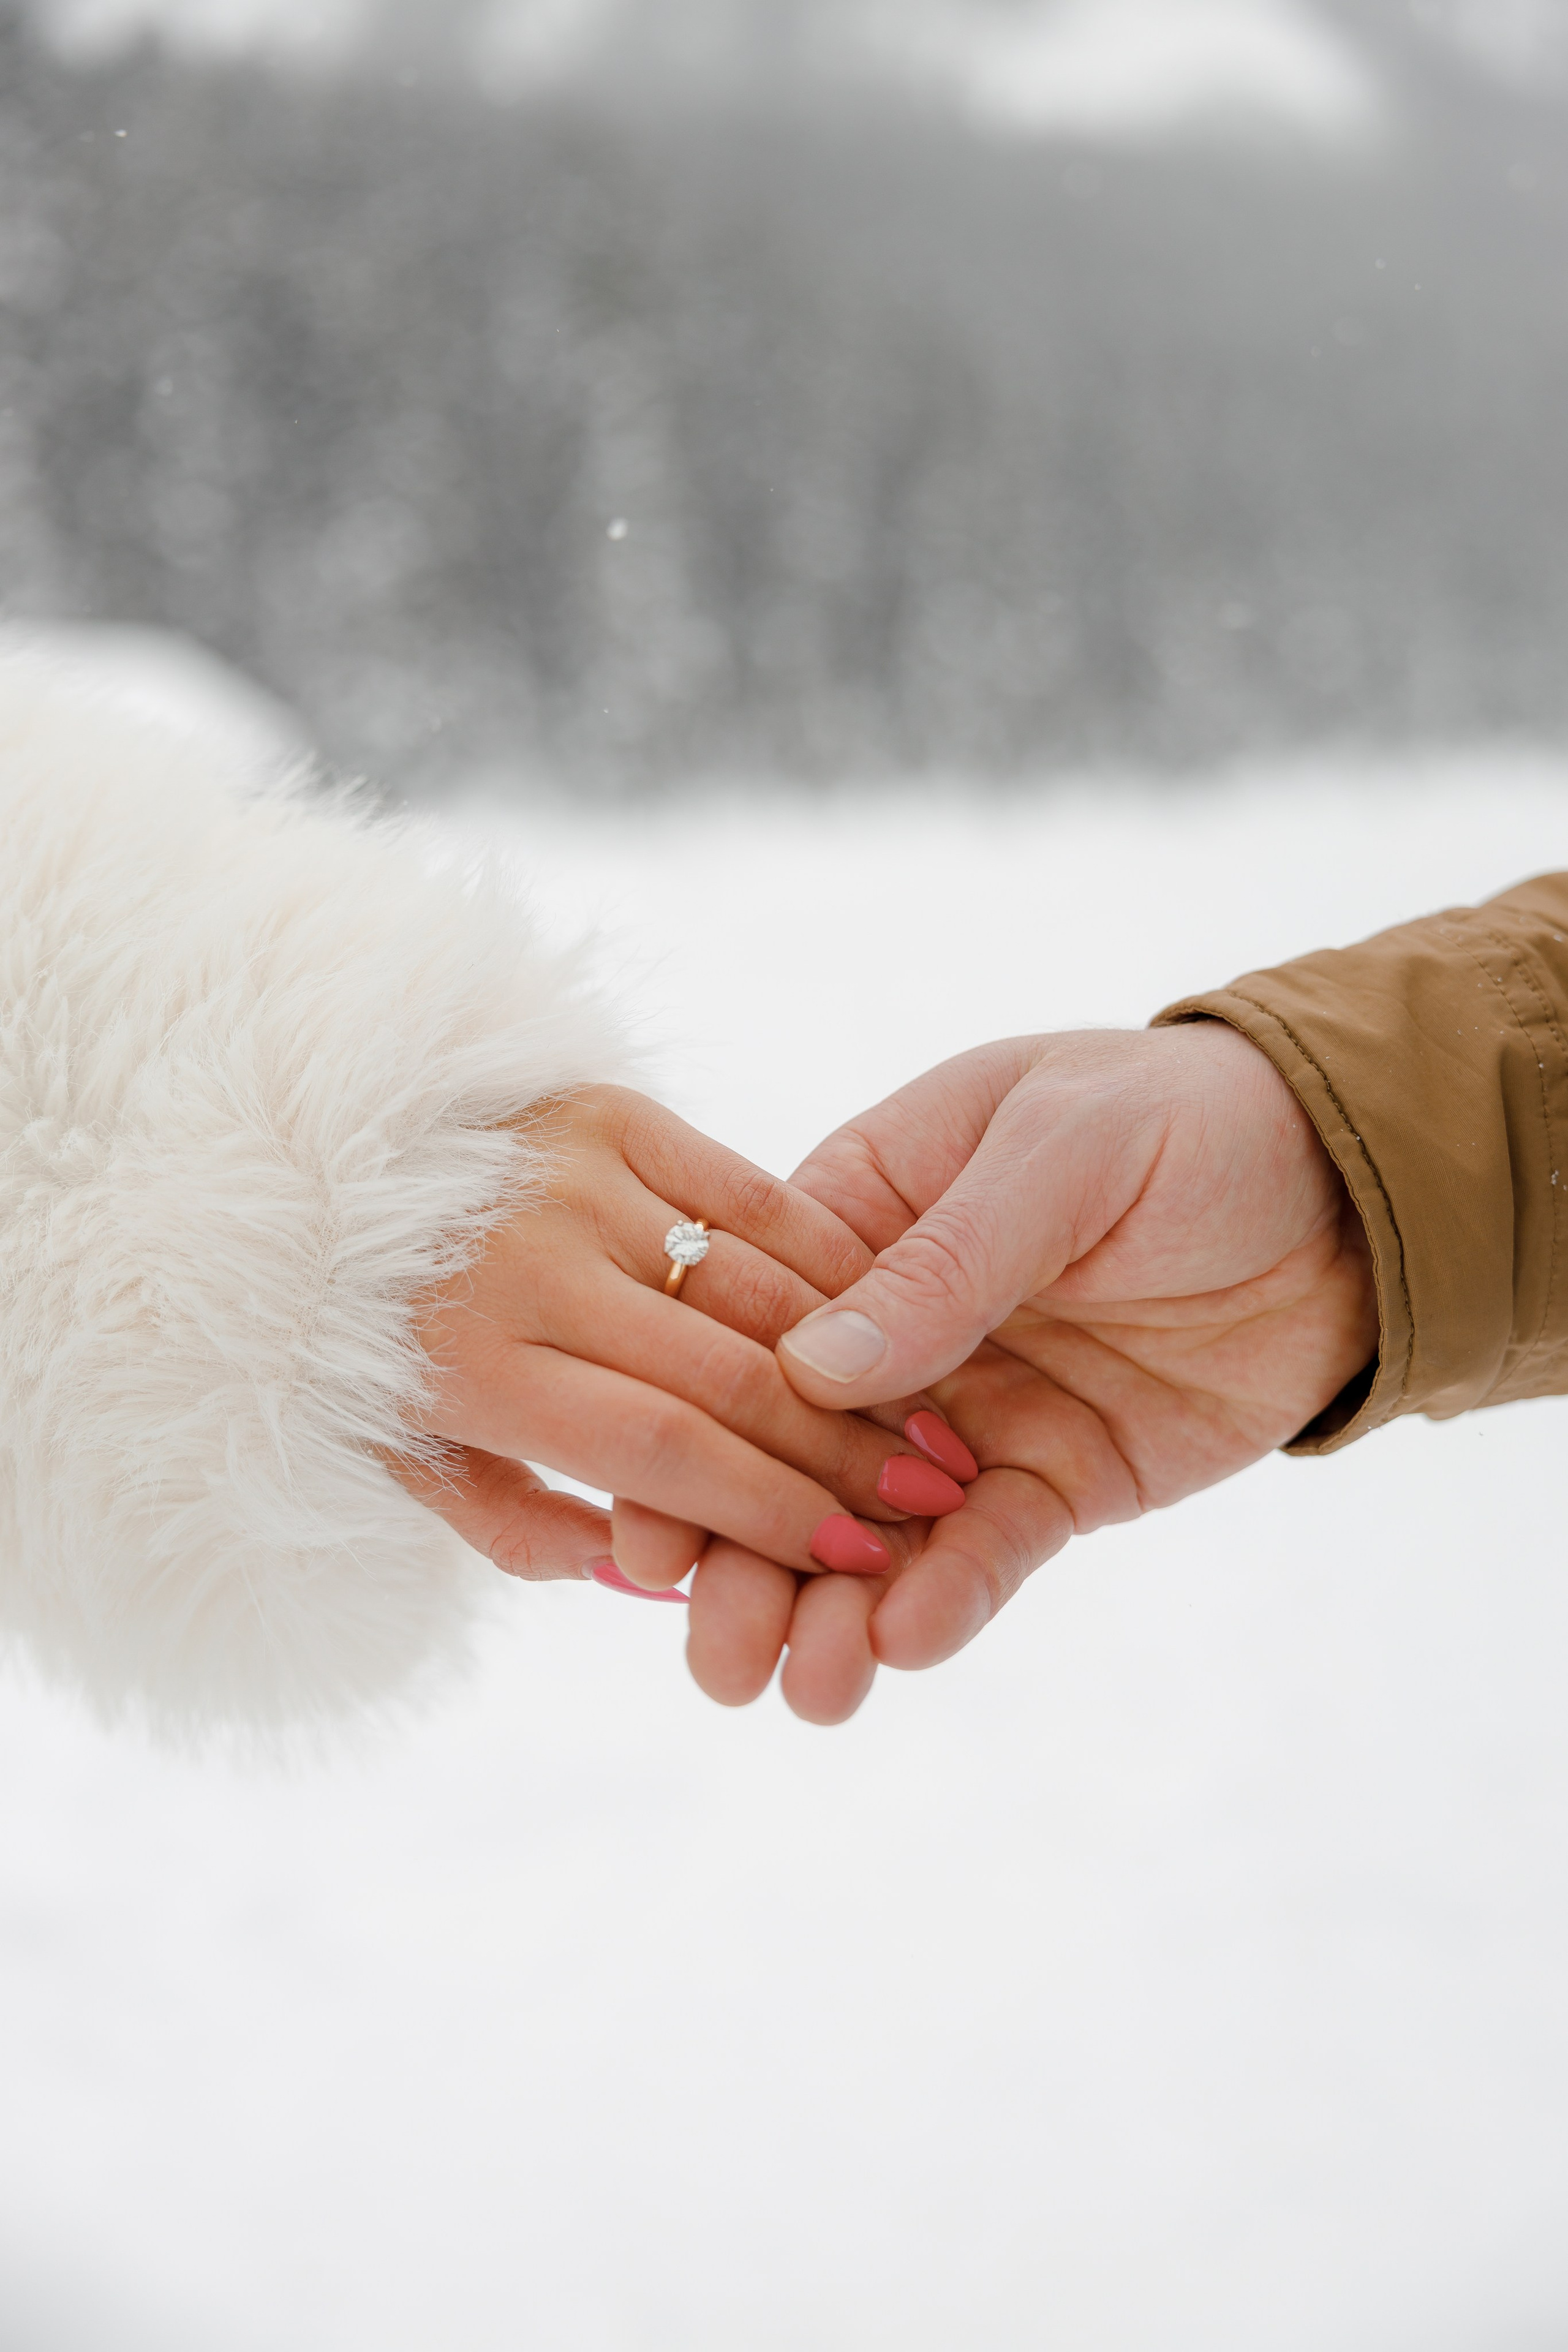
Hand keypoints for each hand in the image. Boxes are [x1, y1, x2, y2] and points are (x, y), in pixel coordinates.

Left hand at [388, 1086, 963, 1587]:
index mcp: (473, 1364)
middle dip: (845, 1454)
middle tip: (927, 1501)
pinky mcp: (611, 1111)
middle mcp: (531, 1262)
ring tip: (930, 1422)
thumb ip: (516, 1524)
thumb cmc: (350, 1342)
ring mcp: (576, 1175)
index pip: (666, 1453)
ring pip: (757, 1283)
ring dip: (861, 1362)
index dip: (776, 1515)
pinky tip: (883, 1313)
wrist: (298, 1164)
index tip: (858, 1560)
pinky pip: (751, 1192)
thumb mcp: (399, 1455)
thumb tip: (643, 1576)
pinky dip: (823, 1259)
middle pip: (730, 1375)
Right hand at [742, 1024, 1375, 1690]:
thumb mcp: (1062, 1146)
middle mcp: (895, 1328)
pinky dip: (946, 1600)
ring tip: (804, 1689)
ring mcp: (968, 1413)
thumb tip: (815, 1368)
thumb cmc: (1189, 1118)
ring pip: (873, 1524)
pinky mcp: (1051, 1482)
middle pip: (789, 1450)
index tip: (647, 1526)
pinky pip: (986, 1552)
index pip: (749, 1330)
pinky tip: (905, 1645)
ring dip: (830, 1609)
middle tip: (718, 1655)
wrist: (1350, 1188)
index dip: (693, 1431)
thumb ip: (949, 1254)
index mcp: (861, 1215)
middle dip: (746, 1555)